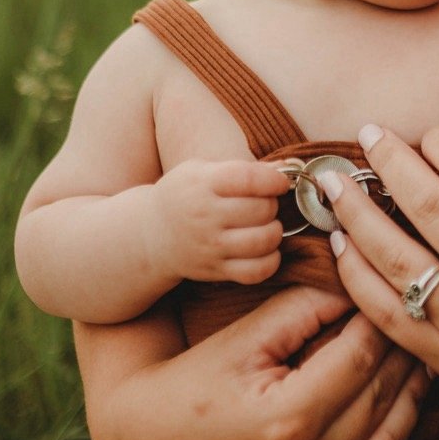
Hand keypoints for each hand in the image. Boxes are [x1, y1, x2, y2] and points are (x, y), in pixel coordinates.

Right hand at [77, 285, 434, 439]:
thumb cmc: (194, 379)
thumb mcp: (245, 335)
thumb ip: (307, 307)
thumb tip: (363, 290)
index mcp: (289, 418)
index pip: (363, 357)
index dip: (382, 320)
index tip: (390, 293)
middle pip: (381, 399)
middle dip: (403, 353)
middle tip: (416, 320)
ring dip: (414, 403)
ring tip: (422, 365)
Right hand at [148, 156, 288, 283]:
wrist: (151, 234)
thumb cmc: (184, 194)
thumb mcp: (203, 171)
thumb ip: (244, 169)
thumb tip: (287, 168)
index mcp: (203, 184)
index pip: (248, 179)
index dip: (274, 180)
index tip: (279, 183)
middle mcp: (205, 216)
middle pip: (261, 210)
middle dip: (272, 204)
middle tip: (264, 203)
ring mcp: (210, 246)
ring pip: (263, 240)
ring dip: (274, 231)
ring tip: (266, 225)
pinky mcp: (215, 270)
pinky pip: (255, 271)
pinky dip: (271, 261)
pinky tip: (266, 250)